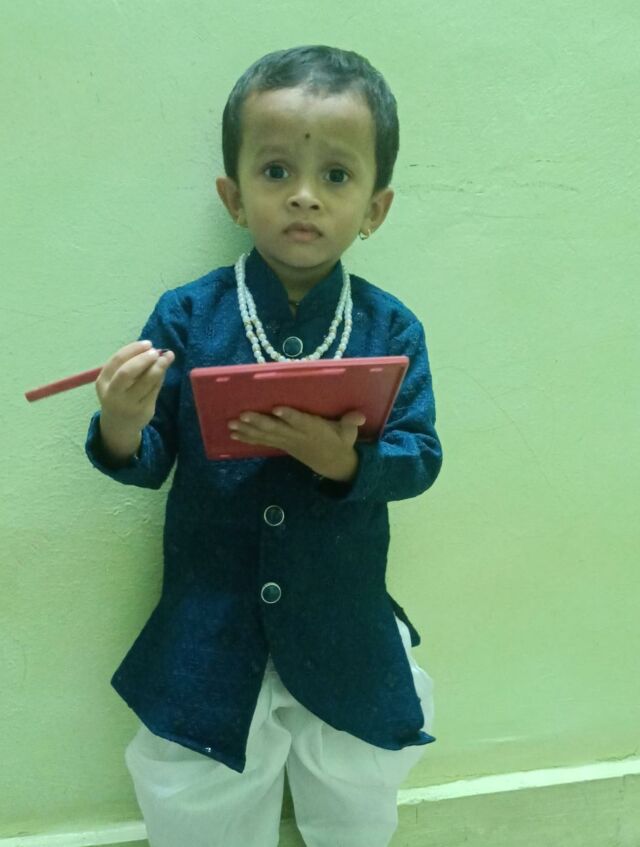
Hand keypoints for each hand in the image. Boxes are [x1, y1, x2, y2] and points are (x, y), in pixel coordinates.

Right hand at [96, 340, 174, 460]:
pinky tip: (163, 371)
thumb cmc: (118, 395)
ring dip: (159, 367)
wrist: (119, 425)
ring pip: (145, 381)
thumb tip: (153, 350)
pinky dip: (160, 378)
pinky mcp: (143, 410)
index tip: (148, 344)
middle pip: (127, 372)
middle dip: (144, 359)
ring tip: (168, 357)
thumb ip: (130, 366)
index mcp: (103, 382)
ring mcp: (128, 404)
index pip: (117, 360)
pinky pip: (154, 390)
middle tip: (157, 352)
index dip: (134, 349)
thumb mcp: (115, 382)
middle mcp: (113, 394)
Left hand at [227, 406, 365, 481]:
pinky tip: (232, 434)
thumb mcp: (349, 433)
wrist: (332, 464)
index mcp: (314, 430)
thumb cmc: (340, 441)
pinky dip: (247, 437)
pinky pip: (261, 442)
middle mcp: (297, 436)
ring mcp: (287, 442)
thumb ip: (351, 422)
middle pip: (276, 429)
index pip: (301, 422)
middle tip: (242, 415)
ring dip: (247, 430)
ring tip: (231, 424)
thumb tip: (359, 416)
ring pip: (265, 435)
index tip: (278, 409)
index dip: (290, 416)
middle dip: (259, 422)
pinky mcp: (281, 445)